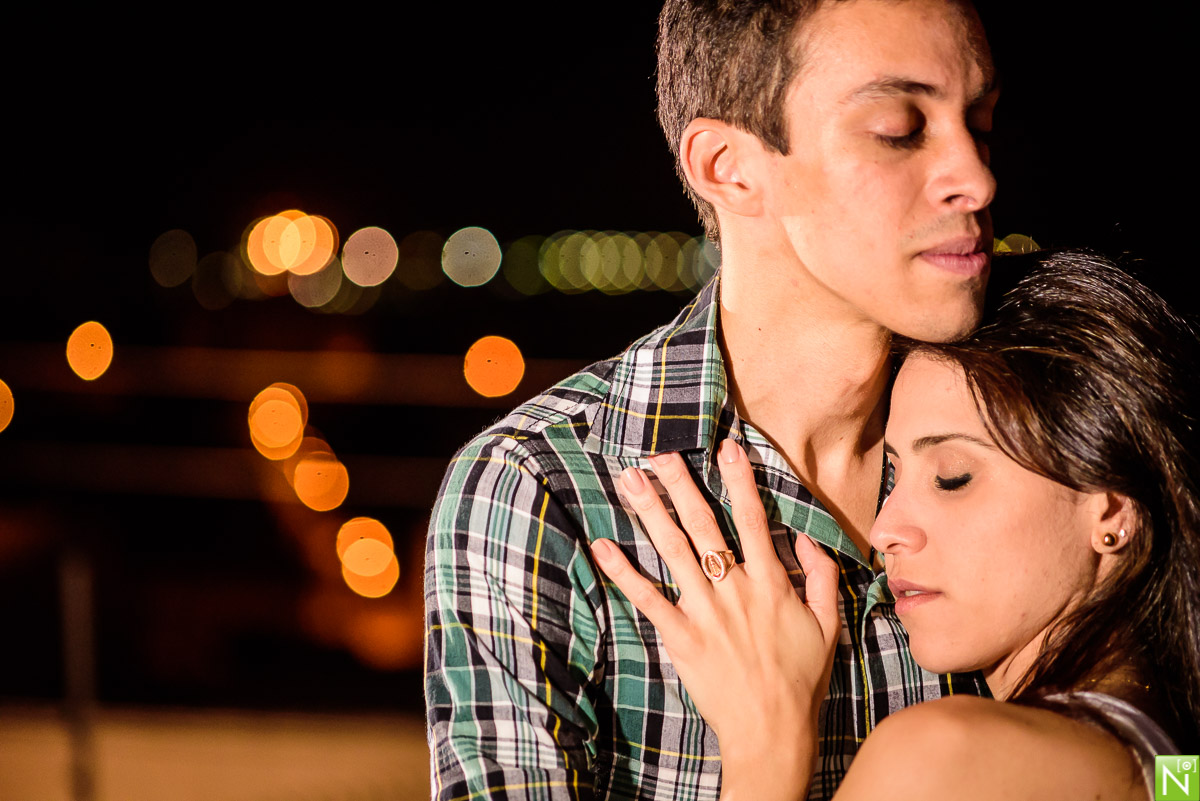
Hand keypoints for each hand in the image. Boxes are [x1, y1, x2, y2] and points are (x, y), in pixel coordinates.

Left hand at [590, 439, 839, 800]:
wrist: (773, 732)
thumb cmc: (800, 679)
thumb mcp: (828, 626)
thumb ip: (821, 577)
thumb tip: (807, 538)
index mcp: (771, 584)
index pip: (754, 520)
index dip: (740, 481)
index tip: (726, 447)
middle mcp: (736, 591)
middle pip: (704, 527)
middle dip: (681, 485)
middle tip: (659, 452)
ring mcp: (706, 613)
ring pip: (674, 552)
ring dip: (650, 512)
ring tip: (630, 480)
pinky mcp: (681, 638)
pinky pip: (648, 599)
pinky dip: (624, 572)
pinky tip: (603, 546)